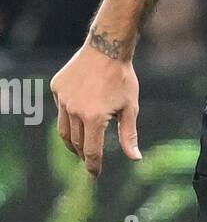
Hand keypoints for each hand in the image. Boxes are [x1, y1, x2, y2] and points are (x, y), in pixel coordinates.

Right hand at [50, 41, 140, 177]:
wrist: (107, 47)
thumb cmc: (123, 79)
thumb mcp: (130, 108)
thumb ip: (129, 135)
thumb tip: (135, 158)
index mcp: (94, 118)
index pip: (91, 151)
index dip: (93, 165)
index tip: (95, 174)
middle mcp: (75, 110)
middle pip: (76, 142)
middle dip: (82, 154)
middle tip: (88, 159)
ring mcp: (63, 99)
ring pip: (64, 128)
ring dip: (71, 141)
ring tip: (78, 147)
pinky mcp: (57, 88)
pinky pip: (60, 109)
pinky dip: (68, 116)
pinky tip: (77, 117)